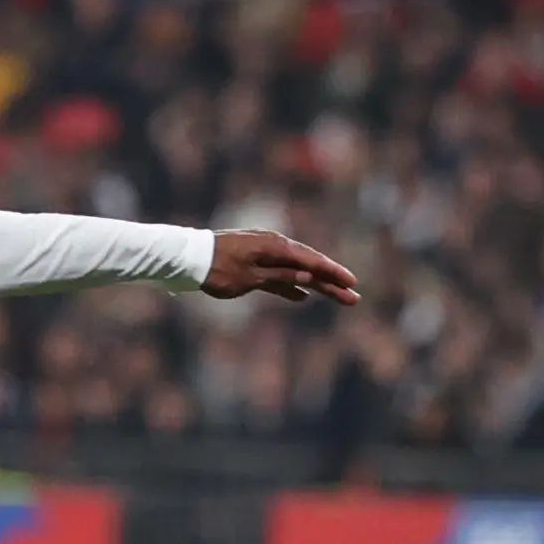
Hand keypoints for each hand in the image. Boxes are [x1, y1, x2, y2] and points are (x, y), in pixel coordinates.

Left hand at [203, 229, 360, 304]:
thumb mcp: (250, 277)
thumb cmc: (217, 268)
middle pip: (309, 267)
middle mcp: (274, 247)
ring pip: (296, 271)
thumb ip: (280, 277)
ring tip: (337, 297)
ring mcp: (265, 253)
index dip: (333, 274)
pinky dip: (293, 285)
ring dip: (316, 285)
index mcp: (275, 248)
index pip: (311, 263)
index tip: (352, 284)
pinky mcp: (255, 262)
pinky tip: (304, 296)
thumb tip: (309, 279)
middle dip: (332, 282)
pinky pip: (280, 274)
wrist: (188, 258)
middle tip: (354, 297)